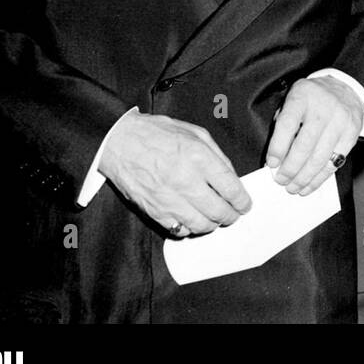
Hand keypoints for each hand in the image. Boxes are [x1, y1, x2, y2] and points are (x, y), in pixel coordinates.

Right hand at [99, 112, 251, 235]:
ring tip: (214, 217)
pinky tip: (192, 218)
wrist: (118, 142)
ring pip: (201, 225)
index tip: (245, 205)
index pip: (231, 188)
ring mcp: (168, 198)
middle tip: (233, 214)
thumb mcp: (195, 133)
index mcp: (198, 157)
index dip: (242, 201)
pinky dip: (190, 228)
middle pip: (219, 211)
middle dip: (231, 215)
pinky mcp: (154, 211)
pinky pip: (179, 230)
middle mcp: (185, 180)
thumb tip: (232, 179)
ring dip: (212, 224)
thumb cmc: (156, 134)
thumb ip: (217, 156)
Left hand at [266, 77, 363, 196]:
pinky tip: (309, 185)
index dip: (277, 147)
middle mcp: (323, 108)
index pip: (287, 124)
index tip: (271, 164)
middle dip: (290, 168)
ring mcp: (340, 121)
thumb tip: (275, 160)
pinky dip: (320, 178)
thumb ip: (283, 123)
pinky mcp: (351, 134)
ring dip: (304, 178)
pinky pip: (334, 162)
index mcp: (302, 96)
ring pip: (320, 158)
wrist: (345, 88)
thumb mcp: (293, 99)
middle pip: (304, 146)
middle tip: (280, 180)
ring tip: (292, 187)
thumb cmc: (311, 98)